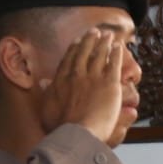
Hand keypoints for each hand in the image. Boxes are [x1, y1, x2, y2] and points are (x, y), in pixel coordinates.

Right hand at [37, 29, 124, 143]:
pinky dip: (116, 54)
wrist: (77, 132)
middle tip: (95, 31)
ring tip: (108, 35)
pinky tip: (118, 48)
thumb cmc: (60, 127)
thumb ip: (47, 93)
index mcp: (62, 80)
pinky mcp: (109, 83)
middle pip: (84, 52)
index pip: (69, 59)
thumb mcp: (47, 108)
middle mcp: (77, 75)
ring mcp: (93, 77)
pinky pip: (113, 64)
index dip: (74, 48)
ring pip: (99, 55)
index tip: (78, 41)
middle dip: (90, 40)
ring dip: (104, 43)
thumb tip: (43, 82)